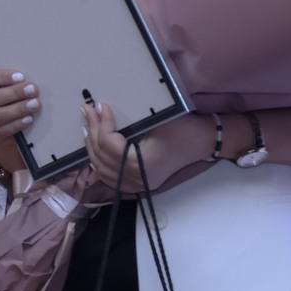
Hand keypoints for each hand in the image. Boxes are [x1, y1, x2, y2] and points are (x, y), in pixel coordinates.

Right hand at [0, 68, 40, 149]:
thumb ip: (6, 83)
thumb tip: (25, 81)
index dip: (1, 77)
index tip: (20, 76)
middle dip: (14, 93)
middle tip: (32, 89)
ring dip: (18, 109)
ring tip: (34, 104)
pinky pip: (1, 131)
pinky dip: (16, 124)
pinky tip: (28, 119)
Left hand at [83, 103, 213, 194]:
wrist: (203, 142)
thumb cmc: (184, 129)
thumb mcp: (156, 121)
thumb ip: (127, 120)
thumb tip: (99, 109)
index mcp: (141, 163)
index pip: (109, 144)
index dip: (102, 123)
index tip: (100, 105)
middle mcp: (136, 178)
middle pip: (101, 155)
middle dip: (92, 130)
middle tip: (87, 110)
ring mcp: (137, 184)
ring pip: (101, 168)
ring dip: (91, 146)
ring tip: (87, 125)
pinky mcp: (138, 184)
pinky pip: (109, 177)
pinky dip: (99, 162)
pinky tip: (94, 147)